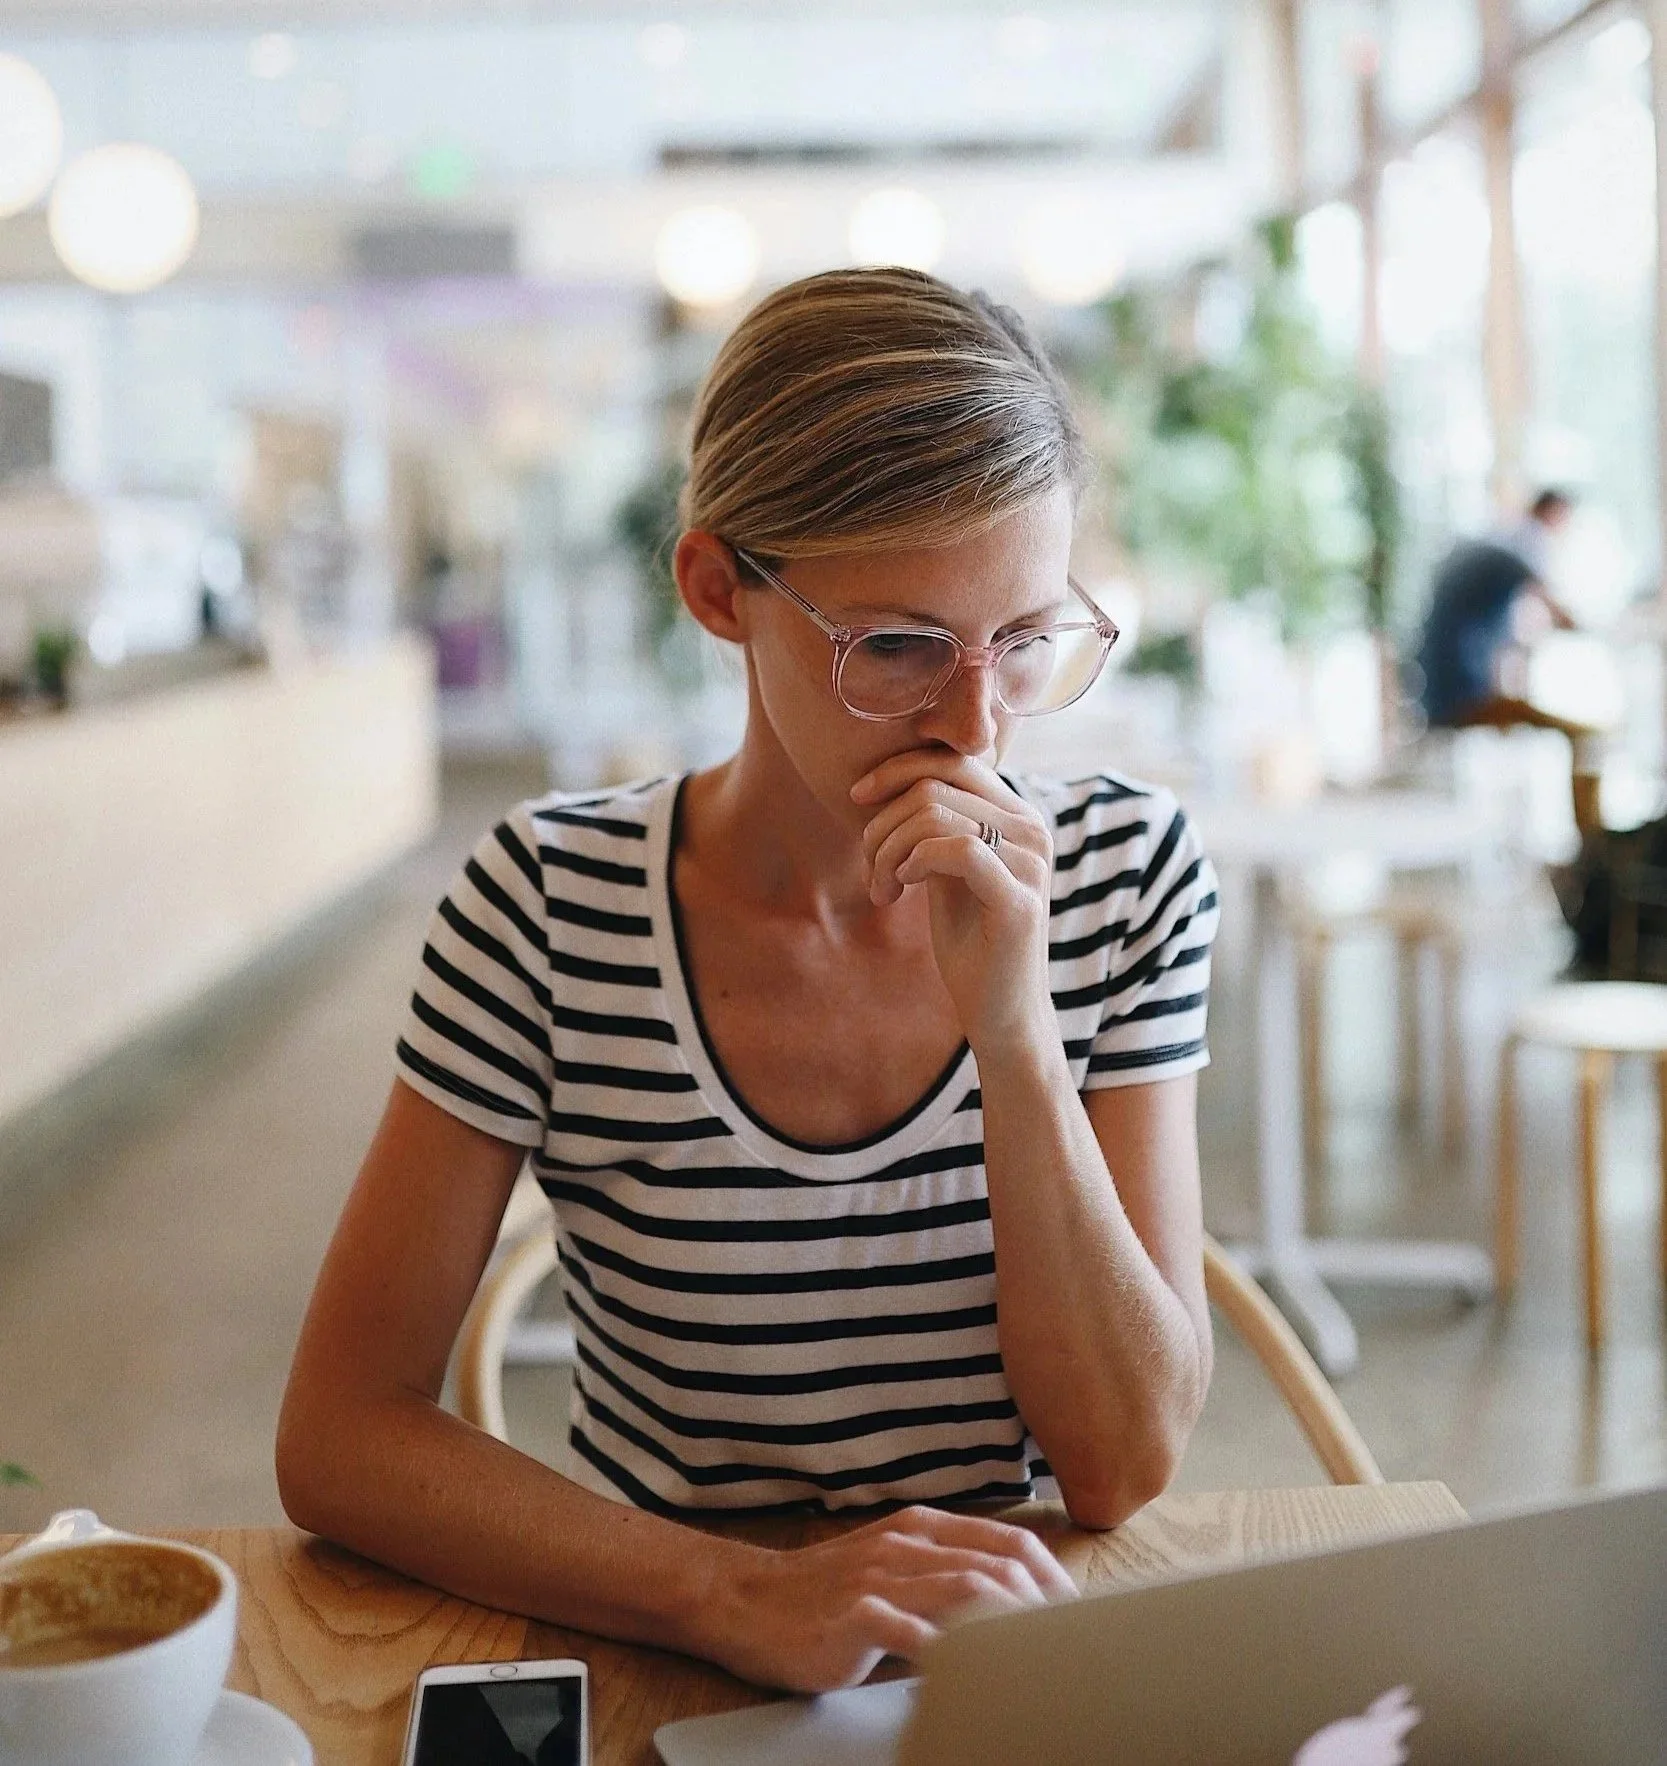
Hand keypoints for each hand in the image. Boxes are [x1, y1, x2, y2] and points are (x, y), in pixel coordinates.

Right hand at [709, 1505, 1077, 1692]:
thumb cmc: (822, 1593)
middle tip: (1072, 1643)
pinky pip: (915, 1632)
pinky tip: (974, 1674)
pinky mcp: (855, 1615)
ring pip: (966, 1591)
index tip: (1078, 1614)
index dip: (1051, 1577)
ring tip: (1039, 1657)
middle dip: (1044, 1604)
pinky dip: (952, 1652)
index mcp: (921, 1529)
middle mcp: (906, 1546)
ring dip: (1010, 1625)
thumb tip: (1005, 1605)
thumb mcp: (888, 1567)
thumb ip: (938, 1574)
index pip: (1007, 1542)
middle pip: (997, 1566)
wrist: (745, 1599)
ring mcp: (880, 1578)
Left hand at [853, 752, 1055, 1057]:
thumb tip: (894, 782)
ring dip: (888, 850)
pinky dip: (912, 863)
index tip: (857, 798)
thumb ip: (936, 827)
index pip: (953, 759)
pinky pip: (955, 850)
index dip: (897, 769)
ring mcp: (1030, 862)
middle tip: (871, 871)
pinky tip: (900, 889)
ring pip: (935, 815)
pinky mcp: (1019, 899)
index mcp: (1018, 815)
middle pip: (935, 785)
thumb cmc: (971, 944)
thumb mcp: (947, 872)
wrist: (1001, 1013)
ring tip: (881, 889)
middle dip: (883, 823)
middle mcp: (1032, 828)